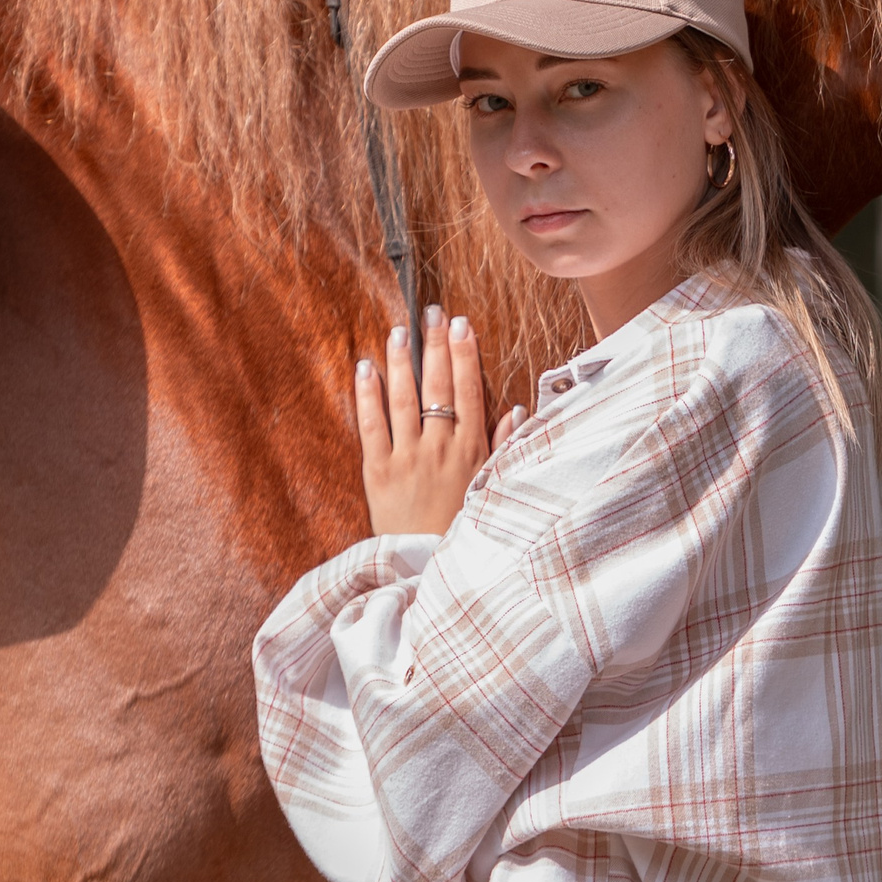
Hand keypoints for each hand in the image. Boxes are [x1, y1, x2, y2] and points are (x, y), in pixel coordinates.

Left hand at [358, 305, 520, 536]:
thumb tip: (515, 408)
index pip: (469, 390)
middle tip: (432, 313)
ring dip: (401, 361)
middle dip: (435, 345)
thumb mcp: (492, 485)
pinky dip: (368, 396)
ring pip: (404, 399)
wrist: (427, 568)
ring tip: (399, 331)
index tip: (462, 325)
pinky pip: (371, 426)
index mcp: (472, 450)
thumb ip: (504, 446)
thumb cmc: (463, 527)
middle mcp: (440, 448)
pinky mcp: (378, 472)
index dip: (465, 354)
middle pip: (438, 386)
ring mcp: (408, 458)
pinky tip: (366, 368)